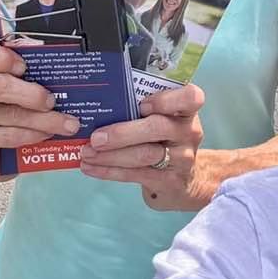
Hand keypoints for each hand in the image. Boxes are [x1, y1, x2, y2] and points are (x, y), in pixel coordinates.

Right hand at [0, 37, 81, 181]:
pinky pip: (5, 136)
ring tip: (66, 124)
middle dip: (32, 94)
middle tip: (53, 101)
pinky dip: (30, 135)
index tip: (23, 66)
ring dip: (42, 119)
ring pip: (7, 114)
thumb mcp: (20, 83)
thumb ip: (32, 71)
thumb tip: (65, 69)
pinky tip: (44, 135)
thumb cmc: (10, 105)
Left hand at [79, 84, 204, 209]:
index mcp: (187, 109)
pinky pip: (135, 174)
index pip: (191, 97)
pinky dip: (109, 171)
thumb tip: (98, 101)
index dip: (165, 100)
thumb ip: (141, 107)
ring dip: (111, 155)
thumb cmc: (164, 137)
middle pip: (158, 128)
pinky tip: (90, 167)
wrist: (183, 179)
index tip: (141, 104)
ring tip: (87, 152)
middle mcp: (189, 131)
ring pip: (144, 154)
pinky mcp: (169, 181)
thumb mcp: (164, 118)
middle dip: (122, 133)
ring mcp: (182, 158)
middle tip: (95, 137)